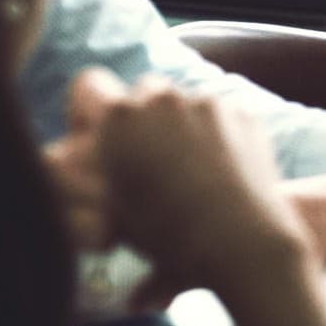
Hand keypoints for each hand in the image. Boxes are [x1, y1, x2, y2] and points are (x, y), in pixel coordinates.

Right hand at [65, 70, 304, 298]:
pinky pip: (221, 110)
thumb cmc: (164, 232)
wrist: (236, 239)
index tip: (100, 134)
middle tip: (151, 153)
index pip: (88, 85)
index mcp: (118, 118)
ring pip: (184, 99)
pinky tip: (222, 165)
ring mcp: (206, 100)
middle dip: (143, 114)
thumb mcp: (110, 206)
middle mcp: (160, 98)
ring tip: (189, 163)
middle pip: (142, 89)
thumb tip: (84, 167)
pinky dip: (218, 129)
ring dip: (180, 120)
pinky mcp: (242, 110)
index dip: (91, 110)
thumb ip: (93, 173)